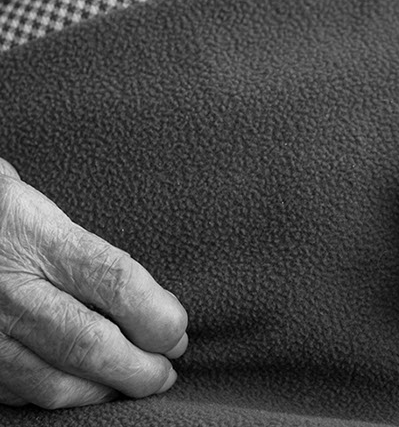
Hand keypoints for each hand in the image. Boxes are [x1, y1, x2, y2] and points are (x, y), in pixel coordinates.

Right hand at [0, 158, 187, 407]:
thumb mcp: (41, 208)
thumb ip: (93, 252)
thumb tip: (157, 302)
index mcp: (36, 237)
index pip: (117, 283)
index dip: (158, 316)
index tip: (177, 329)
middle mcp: (9, 288)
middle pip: (91, 345)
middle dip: (141, 369)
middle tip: (166, 370)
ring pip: (56, 383)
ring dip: (107, 390)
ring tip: (135, 381)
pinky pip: (22, 394)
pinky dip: (64, 394)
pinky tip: (88, 383)